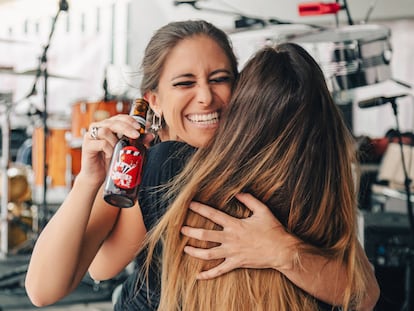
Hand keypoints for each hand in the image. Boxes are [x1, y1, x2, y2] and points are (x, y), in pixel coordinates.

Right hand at [78, 114, 145, 185]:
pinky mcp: (87, 146)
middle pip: (113, 122)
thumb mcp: (126, 150)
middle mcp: (98, 128)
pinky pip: (100, 143)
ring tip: (120, 149)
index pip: (119, 118)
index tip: (139, 128)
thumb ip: (137, 141)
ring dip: (115, 140)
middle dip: (126, 127)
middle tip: (136, 135)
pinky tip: (112, 155)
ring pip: (105, 130)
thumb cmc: (111, 161)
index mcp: (108, 126)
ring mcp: (91, 136)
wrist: (98, 176)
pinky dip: (109, 149)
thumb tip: (150, 135)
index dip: (130, 120)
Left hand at [180, 193, 297, 278]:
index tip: (190, 204)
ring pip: (208, 254)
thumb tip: (238, 192)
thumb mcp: (262, 210)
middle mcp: (230, 239)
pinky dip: (208, 274)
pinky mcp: (236, 264)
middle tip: (181, 229)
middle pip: (205, 235)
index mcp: (235, 225)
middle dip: (191, 232)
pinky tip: (198, 276)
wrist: (282, 251)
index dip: (200, 208)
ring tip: (185, 248)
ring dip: (194, 252)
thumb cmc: (273, 230)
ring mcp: (232, 253)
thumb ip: (249, 200)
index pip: (213, 215)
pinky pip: (219, 271)